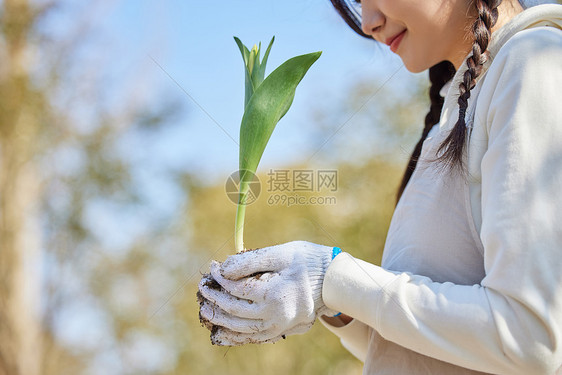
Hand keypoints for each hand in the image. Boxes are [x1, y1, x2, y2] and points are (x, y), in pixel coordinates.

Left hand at [197, 241, 339, 345]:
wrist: (333, 280)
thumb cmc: (307, 261)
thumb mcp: (280, 253)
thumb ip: (250, 261)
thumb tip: (223, 269)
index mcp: (273, 293)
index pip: (236, 289)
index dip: (220, 278)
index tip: (213, 267)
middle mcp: (275, 315)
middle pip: (234, 310)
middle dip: (214, 299)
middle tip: (202, 288)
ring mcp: (278, 326)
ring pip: (240, 328)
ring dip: (219, 320)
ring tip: (205, 311)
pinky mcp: (282, 330)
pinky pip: (253, 338)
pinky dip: (235, 337)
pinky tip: (222, 333)